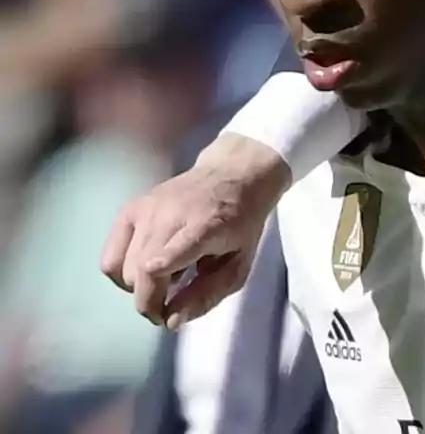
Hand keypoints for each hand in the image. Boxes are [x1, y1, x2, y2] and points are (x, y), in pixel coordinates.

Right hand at [100, 133, 290, 329]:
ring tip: (167, 278)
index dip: (160, 276)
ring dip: (140, 287)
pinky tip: (146, 269)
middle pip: (140, 270)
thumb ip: (209, 293)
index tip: (159, 296)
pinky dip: (122, 273)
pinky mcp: (130, 209)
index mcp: (206, 224)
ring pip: (122, 268)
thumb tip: (171, 322)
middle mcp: (170, 213)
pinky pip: (110, 257)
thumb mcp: (239, 263)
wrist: (233, 175)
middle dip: (150, 302)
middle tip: (168, 306)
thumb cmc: (241, 225)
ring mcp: (146, 209)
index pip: (171, 251)